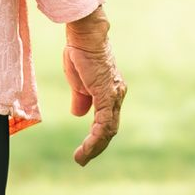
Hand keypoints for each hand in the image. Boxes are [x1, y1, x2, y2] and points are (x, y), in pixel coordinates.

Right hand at [63, 6, 124, 165]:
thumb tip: (78, 114)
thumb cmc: (81, 52)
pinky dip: (94, 140)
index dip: (97, 136)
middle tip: (83, 159)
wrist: (85, 35)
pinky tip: (84, 149)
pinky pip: (102, 124)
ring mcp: (113, 96)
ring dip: (95, 147)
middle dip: (97, 146)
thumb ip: (81, 97)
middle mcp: (116, 96)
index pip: (107, 120)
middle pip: (110, 129)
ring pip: (108, 130)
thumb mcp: (78, 81)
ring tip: (81, 159)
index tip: (84, 148)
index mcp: (110, 92)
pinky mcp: (106, 96)